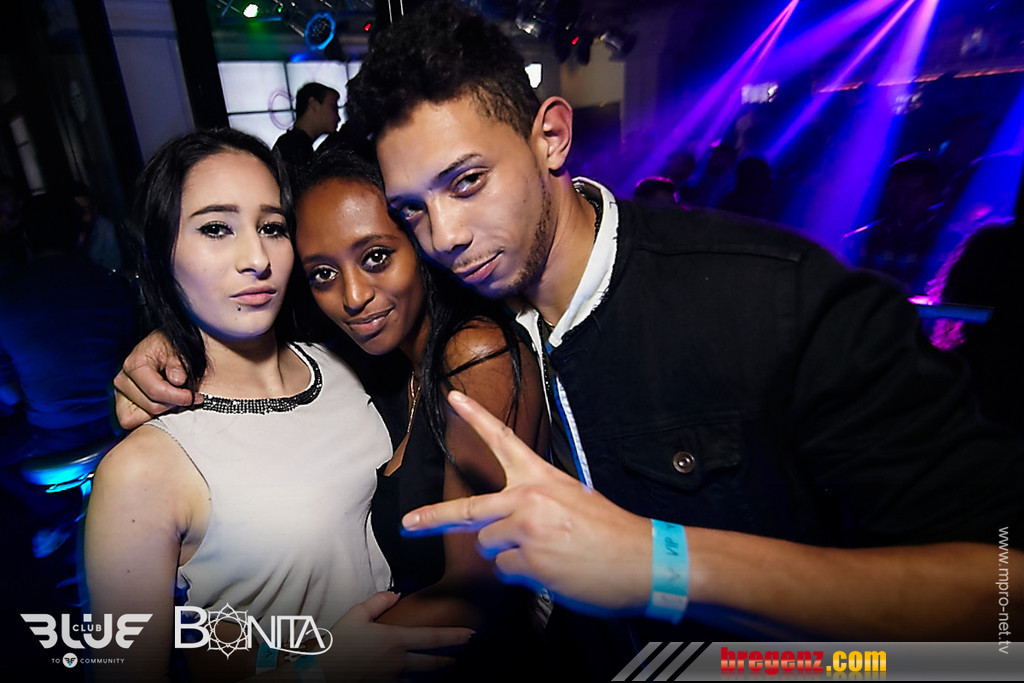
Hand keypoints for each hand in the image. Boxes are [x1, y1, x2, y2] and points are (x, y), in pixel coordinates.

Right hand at [113, 330, 197, 429]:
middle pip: (151, 407)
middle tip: (187, 396)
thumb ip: (179, 364)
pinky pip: (131, 421)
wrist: (163, 347)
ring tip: (174, 398)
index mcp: (134, 365)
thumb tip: (177, 379)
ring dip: (161, 411)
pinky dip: (149, 416)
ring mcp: (120, 393)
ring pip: (140, 417)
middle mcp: (122, 380)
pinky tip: (163, 404)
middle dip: (173, 404)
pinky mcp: (123, 403)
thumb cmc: (171, 348)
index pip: (156, 392)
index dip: (180, 397)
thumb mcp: (179, 350)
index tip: (196, 397)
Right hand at [320, 591, 473, 679]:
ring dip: (437, 672)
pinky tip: (422, 678)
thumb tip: (395, 594)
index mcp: (395, 640)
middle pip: (435, 663)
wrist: (320, 674)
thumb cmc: (337, 644)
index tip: (472, 634)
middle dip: (451, 659)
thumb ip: (378, 602)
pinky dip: (418, 681)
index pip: (434, 638)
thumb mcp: (356, 615)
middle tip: (462, 654)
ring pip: (424, 678)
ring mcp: (393, 678)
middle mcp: (399, 662)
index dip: (456, 636)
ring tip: (446, 667)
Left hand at [402, 391, 652, 615]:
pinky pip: (507, 572)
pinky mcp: (529, 562)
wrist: (643, 560)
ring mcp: (526, 531)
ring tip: (547, 555)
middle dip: (433, 518)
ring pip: (490, 548)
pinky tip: (553, 571)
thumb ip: (533, 505)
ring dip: (510, 556)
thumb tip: (505, 527)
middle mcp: (528, 499)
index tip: (452, 398)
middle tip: (409, 523)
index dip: (475, 417)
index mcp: (541, 477)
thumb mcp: (573, 500)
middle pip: (469, 510)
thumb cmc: (611, 532)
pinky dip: (525, 576)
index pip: (502, 440)